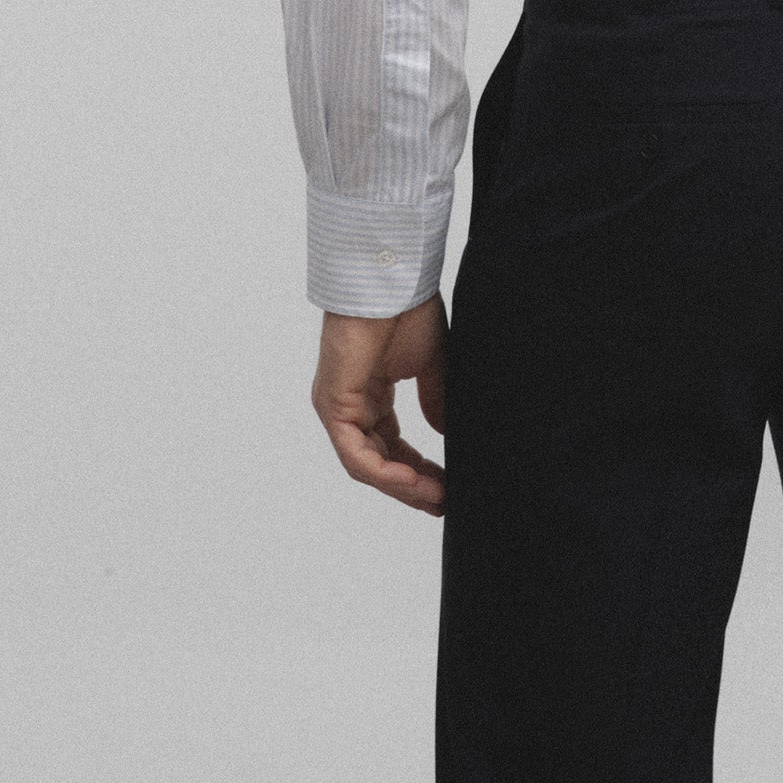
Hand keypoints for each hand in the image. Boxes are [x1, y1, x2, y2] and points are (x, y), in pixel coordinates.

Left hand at [311, 294, 448, 514]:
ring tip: (437, 497)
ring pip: (367, 466)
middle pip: (379, 462)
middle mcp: (349, 405)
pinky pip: (357, 456)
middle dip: (413, 485)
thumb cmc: (407, 309)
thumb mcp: (431, 365)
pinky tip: (416, 481)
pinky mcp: (333, 406)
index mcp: (369, 393)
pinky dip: (386, 473)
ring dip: (403, 486)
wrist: (391, 280)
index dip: (420, 469)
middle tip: (445, 502)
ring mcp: (338, 408)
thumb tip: (446, 436)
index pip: (392, 445)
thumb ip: (436, 402)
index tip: (448, 485)